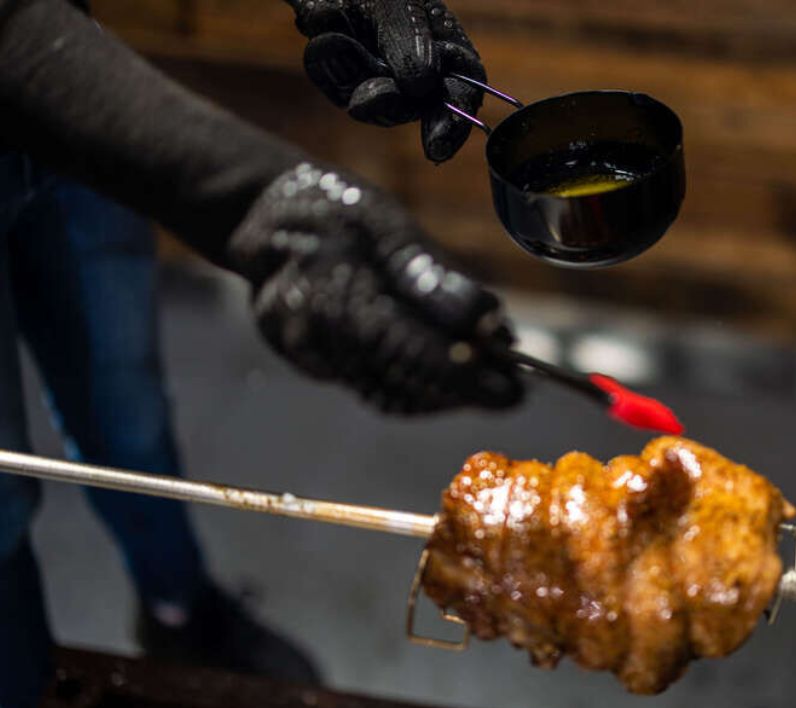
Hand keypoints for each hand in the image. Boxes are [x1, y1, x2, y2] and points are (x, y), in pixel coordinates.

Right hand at [228, 163, 522, 413]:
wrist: (267, 220)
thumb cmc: (335, 211)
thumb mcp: (387, 225)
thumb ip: (432, 278)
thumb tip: (483, 322)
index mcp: (331, 292)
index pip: (408, 352)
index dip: (465, 378)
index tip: (513, 392)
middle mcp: (314, 336)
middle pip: (404, 386)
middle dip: (465, 390)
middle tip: (515, 382)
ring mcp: (310, 357)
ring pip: (392, 396)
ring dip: (447, 392)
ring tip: (492, 369)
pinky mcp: (316, 366)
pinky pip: (377, 387)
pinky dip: (420, 384)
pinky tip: (452, 365)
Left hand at [285, 0, 483, 162]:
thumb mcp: (397, 5)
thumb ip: (409, 40)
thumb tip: (422, 86)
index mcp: (447, 51)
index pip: (462, 94)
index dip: (453, 124)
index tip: (436, 145)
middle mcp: (418, 75)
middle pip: (410, 109)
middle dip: (386, 103)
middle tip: (364, 100)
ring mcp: (381, 82)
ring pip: (368, 104)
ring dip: (350, 68)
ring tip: (335, 31)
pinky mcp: (346, 83)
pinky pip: (336, 86)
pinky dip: (327, 60)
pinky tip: (326, 29)